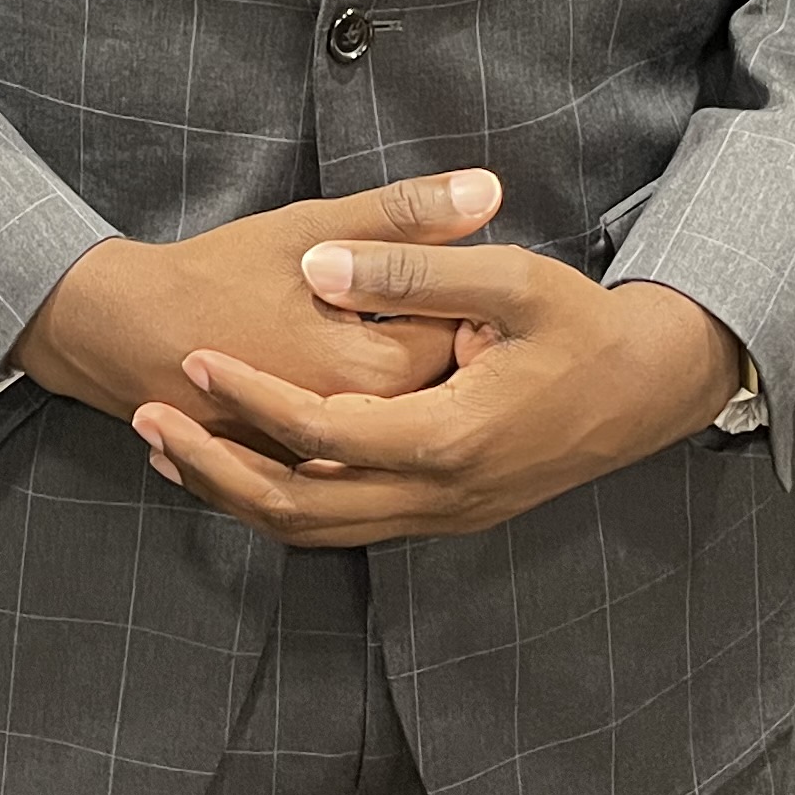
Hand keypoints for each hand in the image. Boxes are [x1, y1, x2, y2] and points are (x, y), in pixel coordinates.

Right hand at [12, 171, 505, 453]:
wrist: (124, 332)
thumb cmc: (217, 275)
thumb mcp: (312, 228)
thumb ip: (404, 214)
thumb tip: (489, 191)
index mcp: (375, 370)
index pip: (461, 334)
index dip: (461, 294)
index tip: (446, 267)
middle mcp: (359, 427)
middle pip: (439, 384)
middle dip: (440, 337)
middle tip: (425, 294)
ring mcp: (329, 457)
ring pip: (400, 418)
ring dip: (407, 379)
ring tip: (374, 328)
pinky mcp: (301, 468)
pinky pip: (357, 447)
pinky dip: (367, 412)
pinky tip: (351, 372)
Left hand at [131, 241, 748, 546]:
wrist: (649, 389)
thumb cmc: (582, 327)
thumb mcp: (511, 281)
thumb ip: (414, 271)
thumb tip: (322, 265)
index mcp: (450, 439)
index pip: (321, 434)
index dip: (248, 396)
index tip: (192, 356)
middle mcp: (439, 496)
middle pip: (298, 507)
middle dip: (213, 464)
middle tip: (146, 416)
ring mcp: (442, 516)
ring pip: (315, 529)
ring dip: (237, 491)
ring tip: (169, 445)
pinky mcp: (443, 515)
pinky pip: (343, 525)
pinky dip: (282, 501)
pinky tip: (242, 463)